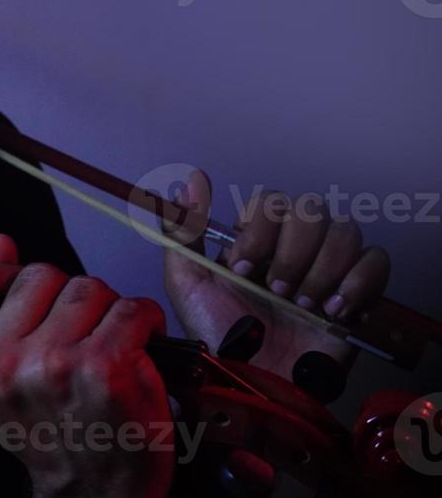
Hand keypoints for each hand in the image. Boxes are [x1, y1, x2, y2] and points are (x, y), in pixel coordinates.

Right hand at [0, 234, 171, 497]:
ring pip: (87, 287)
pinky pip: (130, 308)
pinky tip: (136, 347)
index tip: (26, 298)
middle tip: (70, 338)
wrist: (95, 492)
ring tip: (102, 346)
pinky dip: (143, 322)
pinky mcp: (104, 366)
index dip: (4, 278)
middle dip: (62, 298)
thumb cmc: (51, 433)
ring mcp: (52, 363)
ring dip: (104, 310)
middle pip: (37, 275)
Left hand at [163, 169, 390, 377]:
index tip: (243, 268)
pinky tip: (334, 311)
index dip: (259, 230)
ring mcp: (329, 266)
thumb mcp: (188, 284)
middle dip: (290, 253)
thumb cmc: (220, 335)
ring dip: (321, 271)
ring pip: (344, 230)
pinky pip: (376, 260)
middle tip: (275, 292)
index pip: (270, 201)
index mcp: (256, 238)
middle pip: (310, 209)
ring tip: (301, 307)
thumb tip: (193, 179)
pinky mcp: (360, 291)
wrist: (259, 383)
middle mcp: (294, 246)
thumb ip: (185, 232)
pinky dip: (357, 283)